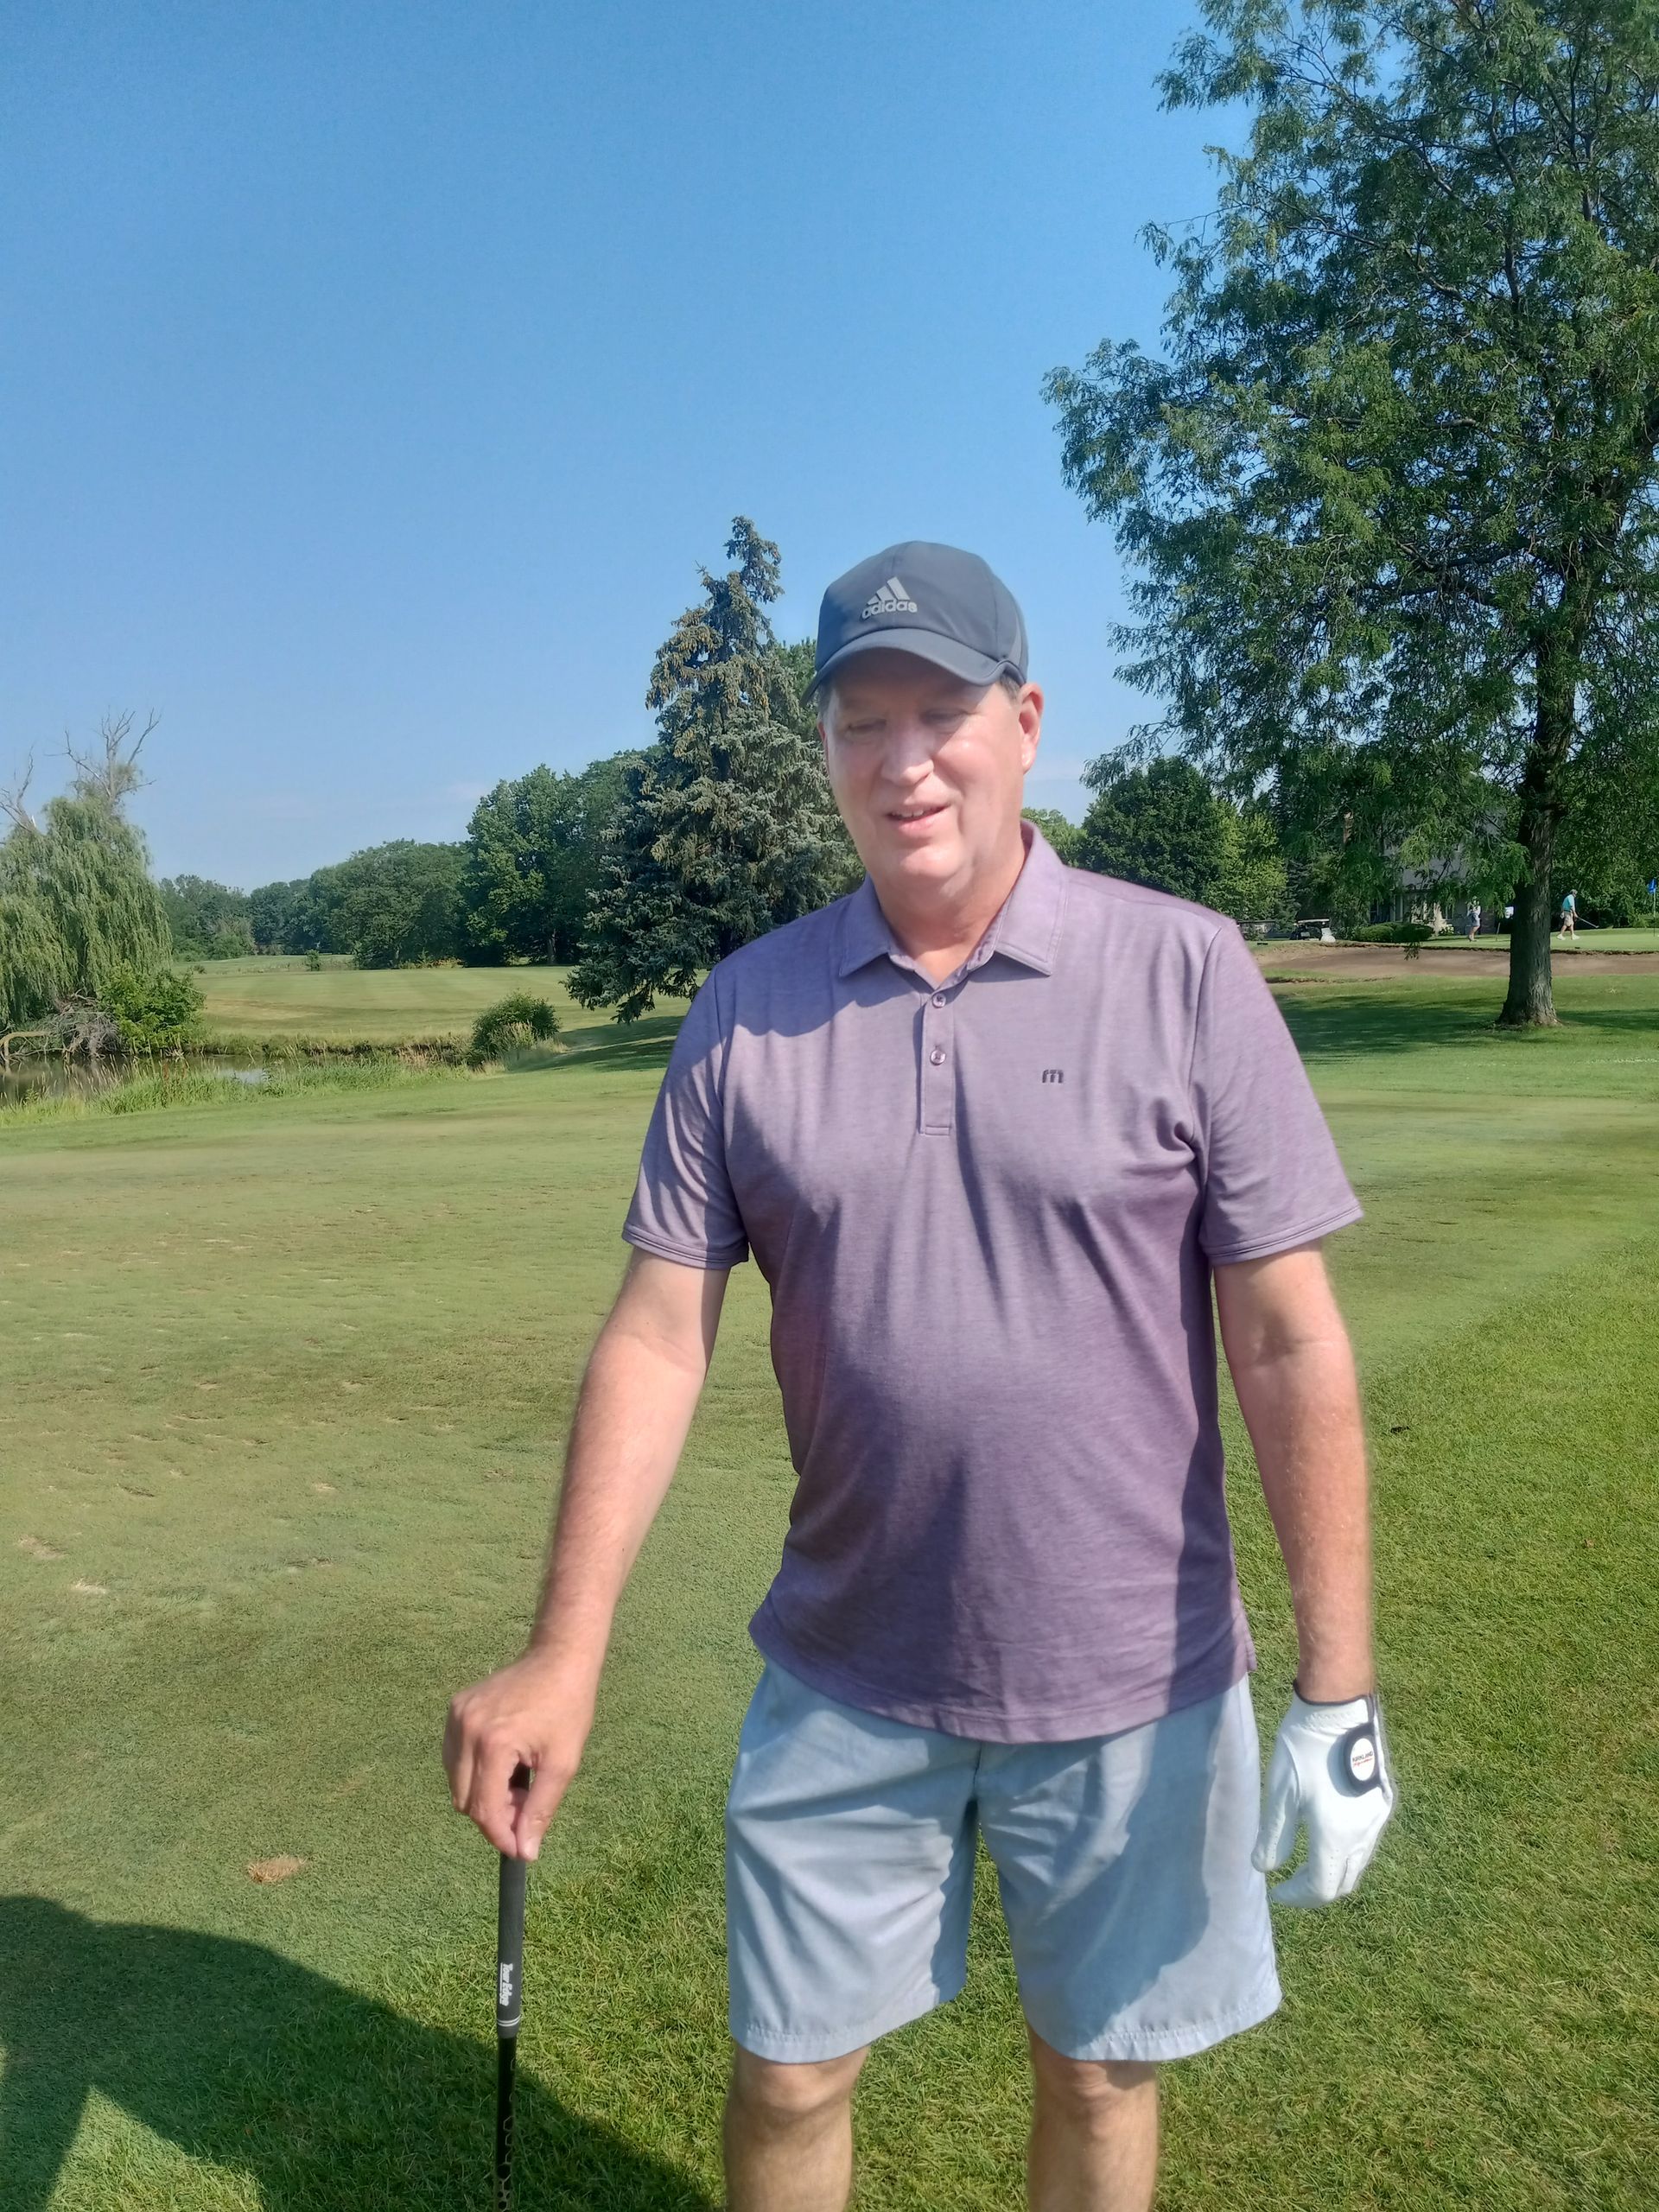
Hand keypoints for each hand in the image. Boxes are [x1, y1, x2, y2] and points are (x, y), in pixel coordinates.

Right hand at [444, 1649, 597, 1859]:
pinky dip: (475, 1771)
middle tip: (526, 1804)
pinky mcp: (454, 1709)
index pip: (485, 1809)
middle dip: (494, 1814)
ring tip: (517, 1780)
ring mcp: (456, 1717)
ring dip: (483, 1794)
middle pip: (465, 1800)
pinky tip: (503, 1762)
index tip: (521, 1850)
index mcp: (494, 1743)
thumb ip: (540, 1810)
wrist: (558, 1658)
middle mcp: (467, 1729)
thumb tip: (525, 1852)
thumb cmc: (568, 1708)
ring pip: (457, 1782)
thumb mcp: (562, 1763)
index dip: (502, 1836)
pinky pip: (455, 1758)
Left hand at [1252, 1690, 1394, 1905]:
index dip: (1298, 1896)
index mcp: (1337, 1836)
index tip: (1276, 1891)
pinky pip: (1369, 1840)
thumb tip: (1265, 1868)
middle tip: (1291, 1882)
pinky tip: (1329, 1833)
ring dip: (1335, 1869)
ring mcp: (1379, 1817)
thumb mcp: (1280, 1793)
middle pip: (1345, 1882)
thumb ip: (1274, 1836)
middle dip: (1317, 1889)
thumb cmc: (1304, 1747)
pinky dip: (1348, 1850)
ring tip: (1307, 1860)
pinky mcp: (1385, 1799)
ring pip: (1360, 1862)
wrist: (1339, 1705)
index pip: (1322, 1889)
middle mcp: (1365, 1833)